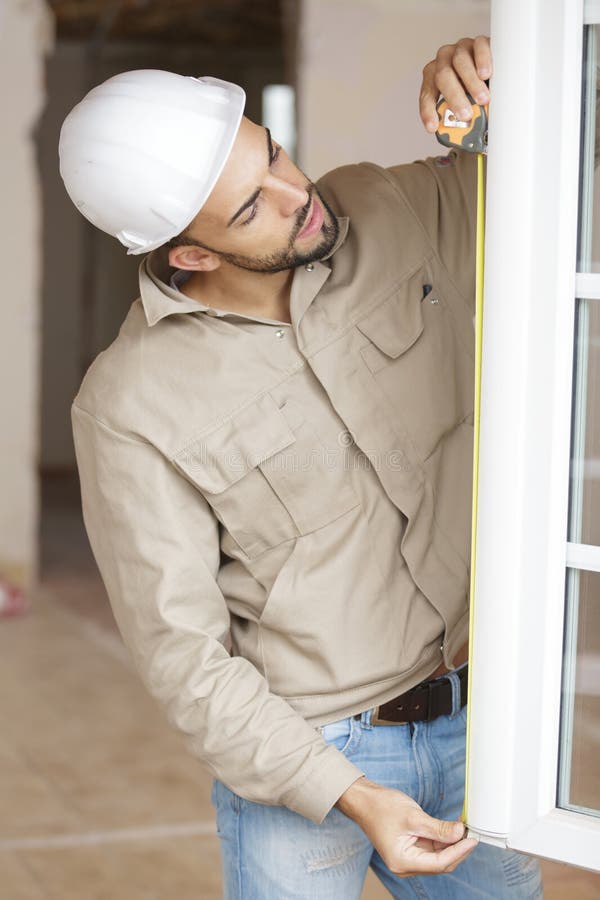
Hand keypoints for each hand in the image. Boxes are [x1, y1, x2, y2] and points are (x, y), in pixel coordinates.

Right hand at [335, 776, 477, 875]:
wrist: (364, 800)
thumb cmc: (381, 807)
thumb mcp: (413, 816)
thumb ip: (437, 828)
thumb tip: (460, 833)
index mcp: (403, 861)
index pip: (439, 863)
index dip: (458, 852)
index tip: (472, 839)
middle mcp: (406, 864)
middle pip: (440, 863)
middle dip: (457, 849)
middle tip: (471, 833)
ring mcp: (408, 857)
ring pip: (438, 856)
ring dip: (452, 844)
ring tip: (464, 830)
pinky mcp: (411, 848)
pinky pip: (432, 848)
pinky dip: (443, 839)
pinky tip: (452, 829)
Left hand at [419, 36, 492, 132]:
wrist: (496, 71)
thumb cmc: (476, 92)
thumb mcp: (465, 105)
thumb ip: (459, 115)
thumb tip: (461, 135)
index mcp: (434, 76)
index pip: (426, 94)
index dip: (428, 111)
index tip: (433, 127)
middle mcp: (444, 60)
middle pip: (443, 76)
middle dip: (454, 98)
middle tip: (466, 115)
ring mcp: (461, 48)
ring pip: (460, 62)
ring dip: (471, 83)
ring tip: (482, 100)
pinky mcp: (479, 42)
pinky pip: (478, 48)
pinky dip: (482, 61)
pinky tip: (486, 75)